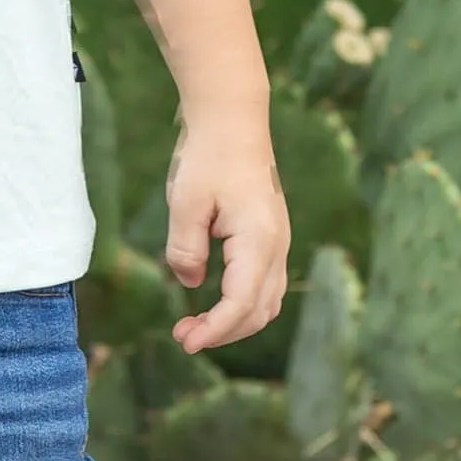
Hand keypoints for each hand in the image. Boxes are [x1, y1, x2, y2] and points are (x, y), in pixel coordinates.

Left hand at [163, 113, 289, 354]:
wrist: (233, 118)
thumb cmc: (208, 156)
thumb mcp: (186, 202)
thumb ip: (185, 249)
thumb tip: (192, 283)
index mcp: (259, 242)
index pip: (240, 305)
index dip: (214, 330)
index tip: (185, 341)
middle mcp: (276, 247)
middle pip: (259, 312)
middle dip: (223, 332)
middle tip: (183, 335)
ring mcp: (278, 241)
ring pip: (266, 301)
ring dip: (234, 320)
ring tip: (195, 324)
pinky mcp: (270, 235)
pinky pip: (264, 283)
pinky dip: (243, 303)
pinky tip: (214, 299)